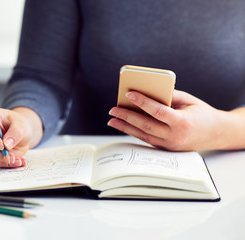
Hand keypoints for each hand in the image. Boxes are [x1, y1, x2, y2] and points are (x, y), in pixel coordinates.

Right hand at [0, 107, 42, 166]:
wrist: (21, 133)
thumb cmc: (16, 123)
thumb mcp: (20, 124)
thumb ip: (15, 132)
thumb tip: (7, 144)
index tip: (1, 145)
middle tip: (9, 155)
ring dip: (1, 160)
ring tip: (16, 159)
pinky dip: (4, 164)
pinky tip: (16, 161)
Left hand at [108, 90, 233, 150]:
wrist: (217, 134)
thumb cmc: (202, 113)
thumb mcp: (189, 101)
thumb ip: (169, 96)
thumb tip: (147, 92)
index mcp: (183, 122)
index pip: (158, 111)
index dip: (142, 102)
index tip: (129, 94)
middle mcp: (175, 137)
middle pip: (146, 126)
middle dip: (127, 117)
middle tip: (113, 109)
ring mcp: (170, 146)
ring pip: (143, 135)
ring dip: (126, 127)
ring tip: (112, 119)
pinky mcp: (166, 149)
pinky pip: (147, 140)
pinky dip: (134, 132)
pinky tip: (124, 125)